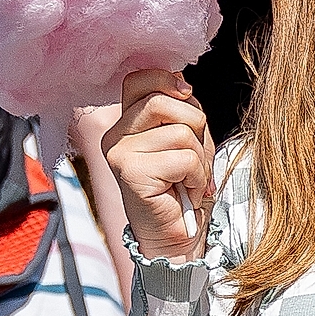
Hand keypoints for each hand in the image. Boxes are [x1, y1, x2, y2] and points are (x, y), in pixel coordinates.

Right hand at [105, 68, 212, 259]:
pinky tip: (185, 191)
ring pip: (180, 131)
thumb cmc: (182, 187)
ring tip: (189, 178)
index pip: (139, 79)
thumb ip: (180, 110)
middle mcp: (115, 136)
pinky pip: (183, 158)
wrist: (176, 236)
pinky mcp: (131, 173)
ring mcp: (119, 154)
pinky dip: (196, 176)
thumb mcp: (185, 139)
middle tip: (194, 155)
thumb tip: (181, 83)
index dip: (167, 80)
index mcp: (126, 123)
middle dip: (195, 125)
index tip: (187, 96)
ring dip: (199, 158)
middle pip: (162, 100)